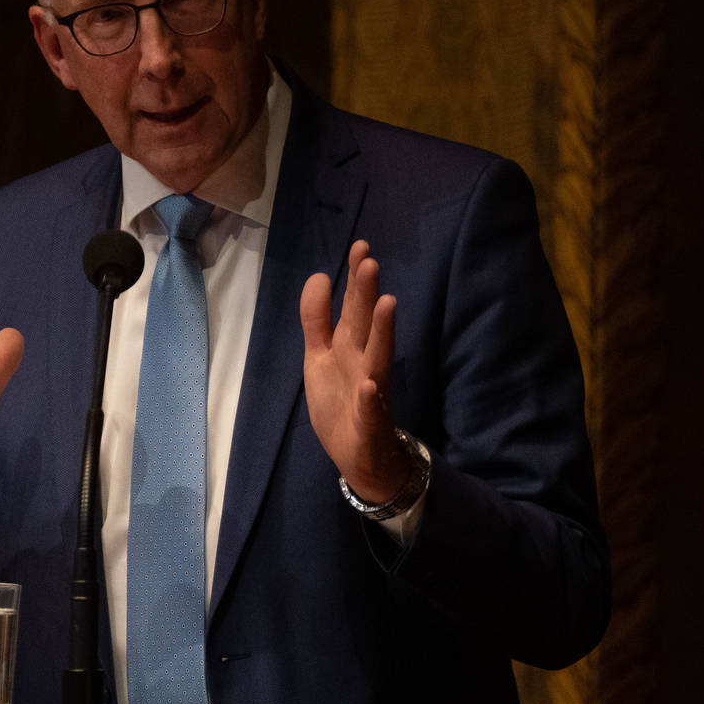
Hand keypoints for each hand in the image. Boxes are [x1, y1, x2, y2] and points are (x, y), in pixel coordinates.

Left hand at [300, 240, 409, 503]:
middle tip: (369, 261)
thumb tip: (320, 276)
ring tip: (386, 303)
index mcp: (349, 347)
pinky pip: (370, 408)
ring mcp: (370, 391)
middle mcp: (363, 362)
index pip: (353, 307)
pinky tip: (369, 385)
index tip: (360, 247)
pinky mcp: (369, 422)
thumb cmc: (342, 402)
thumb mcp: (319, 356)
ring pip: (377, 357)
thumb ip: (317, 319)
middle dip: (366, 293)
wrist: (360, 456)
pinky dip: (369, 398)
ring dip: (381, 331)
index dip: (354, 279)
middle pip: (365, 323)